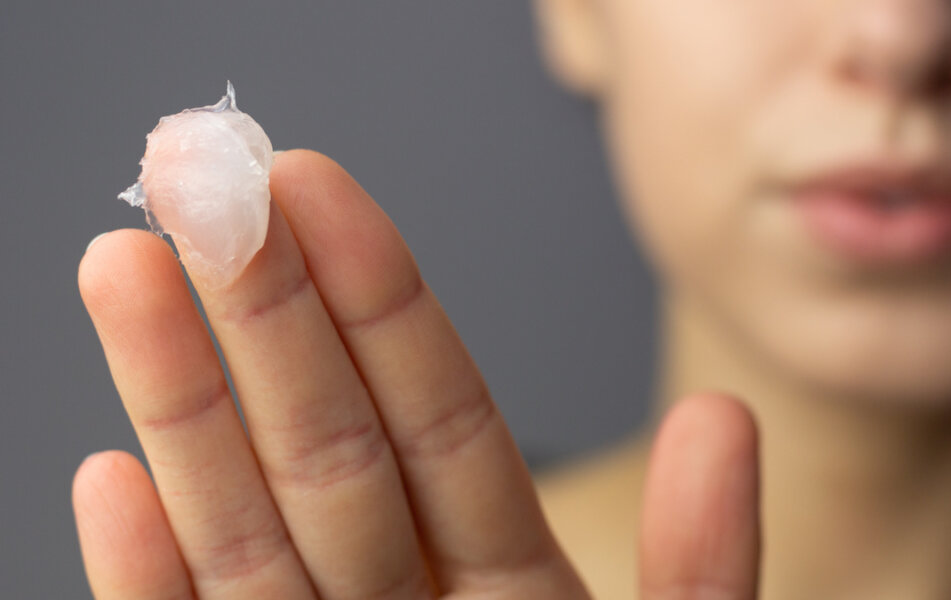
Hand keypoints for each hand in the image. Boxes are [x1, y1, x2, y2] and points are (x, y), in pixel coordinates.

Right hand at [72, 150, 760, 598]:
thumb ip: (705, 572)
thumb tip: (723, 419)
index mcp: (511, 592)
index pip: (437, 418)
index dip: (377, 299)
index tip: (316, 185)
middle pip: (325, 447)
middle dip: (261, 315)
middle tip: (198, 180)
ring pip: (244, 530)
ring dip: (177, 407)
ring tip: (126, 271)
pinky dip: (146, 580)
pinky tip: (105, 477)